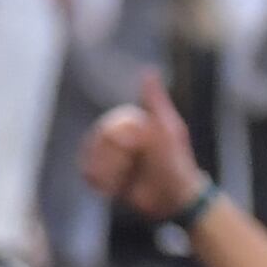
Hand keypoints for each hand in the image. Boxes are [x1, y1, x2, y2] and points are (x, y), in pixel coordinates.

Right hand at [76, 70, 205, 216]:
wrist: (178, 196)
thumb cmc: (176, 160)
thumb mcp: (168, 128)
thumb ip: (155, 101)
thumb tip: (149, 71)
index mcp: (126, 123)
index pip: (106, 130)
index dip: (119, 143)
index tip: (136, 148)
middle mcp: (113, 137)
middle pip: (95, 146)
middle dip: (114, 160)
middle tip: (133, 167)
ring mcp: (107, 157)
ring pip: (89, 161)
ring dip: (109, 173)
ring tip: (127, 179)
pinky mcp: (104, 178)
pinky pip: (89, 176)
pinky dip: (102, 182)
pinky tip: (117, 187)